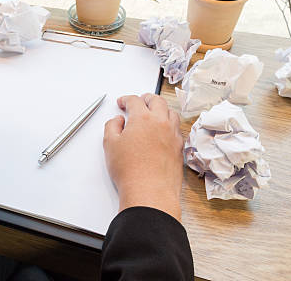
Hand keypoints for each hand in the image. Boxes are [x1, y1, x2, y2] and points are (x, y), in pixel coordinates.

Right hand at [103, 94, 183, 220]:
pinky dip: (169, 125)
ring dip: (161, 110)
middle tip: (140, 101)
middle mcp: (161, 123)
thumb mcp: (110, 144)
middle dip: (146, 98)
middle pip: (157, 101)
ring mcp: (173, 135)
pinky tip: (163, 132)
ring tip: (153, 114)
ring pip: (171, 113)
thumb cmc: (130, 170)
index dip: (126, 99)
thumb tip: (118, 121)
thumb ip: (112, 126)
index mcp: (143, 118)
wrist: (150, 192)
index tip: (122, 103)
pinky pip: (177, 129)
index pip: (134, 100)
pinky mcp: (180, 149)